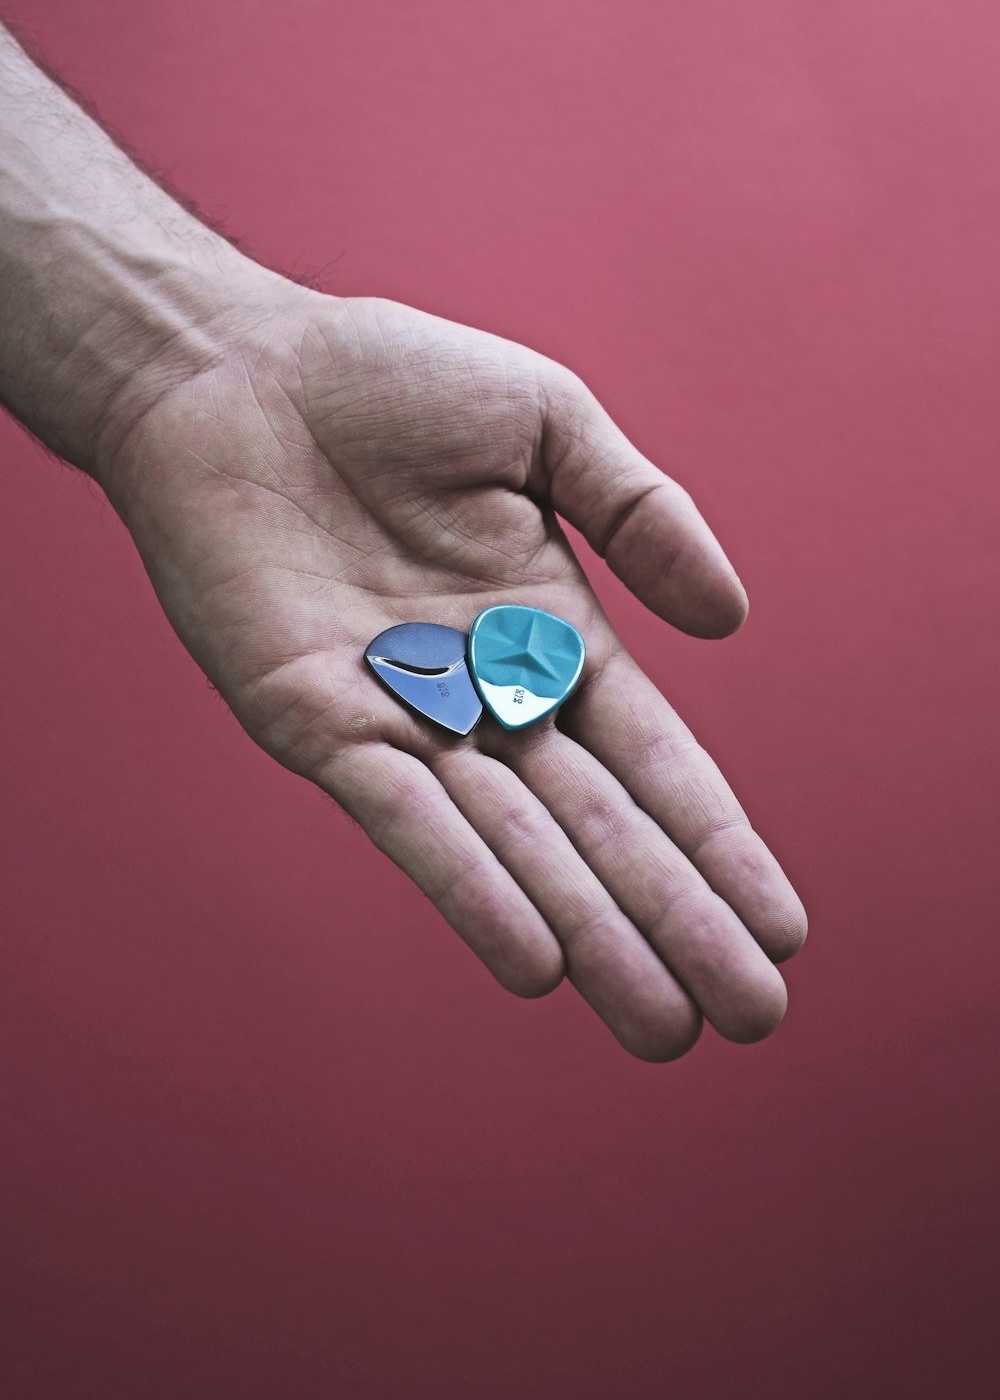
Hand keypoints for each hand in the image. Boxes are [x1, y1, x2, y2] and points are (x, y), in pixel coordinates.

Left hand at [101, 286, 806, 1059]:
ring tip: (661, 1026)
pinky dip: (469, 889)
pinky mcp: (315, 724)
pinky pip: (405, 818)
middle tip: (750, 1018)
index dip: (717, 841)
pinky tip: (537, 963)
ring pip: (515, 847)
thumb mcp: (547, 422)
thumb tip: (733, 621)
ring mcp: (404, 718)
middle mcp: (486, 694)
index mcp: (550, 630)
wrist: (228, 372)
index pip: (654, 760)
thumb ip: (641, 512)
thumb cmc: (384, 381)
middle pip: (599, 829)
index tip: (783, 926)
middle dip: (676, 922)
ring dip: (592, 936)